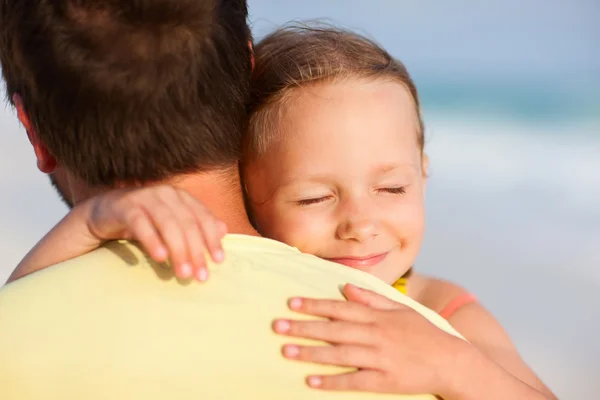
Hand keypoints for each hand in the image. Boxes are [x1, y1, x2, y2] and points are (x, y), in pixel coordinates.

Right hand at [85, 185, 227, 280]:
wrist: (105, 213)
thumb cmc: (146, 221)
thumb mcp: (173, 224)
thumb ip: (196, 226)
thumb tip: (224, 231)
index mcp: (181, 197)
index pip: (202, 217)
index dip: (212, 239)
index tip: (218, 261)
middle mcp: (166, 194)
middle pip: (187, 223)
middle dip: (196, 251)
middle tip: (200, 276)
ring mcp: (145, 197)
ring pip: (167, 223)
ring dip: (178, 249)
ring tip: (183, 273)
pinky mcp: (124, 206)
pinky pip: (140, 223)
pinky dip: (152, 240)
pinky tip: (160, 257)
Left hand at [272, 284, 465, 395]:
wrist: (450, 361)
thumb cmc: (423, 333)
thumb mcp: (400, 309)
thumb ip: (372, 298)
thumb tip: (346, 287)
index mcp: (378, 317)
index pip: (340, 308)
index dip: (314, 305)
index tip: (291, 303)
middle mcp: (375, 335)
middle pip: (334, 330)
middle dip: (304, 327)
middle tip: (278, 326)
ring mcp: (379, 359)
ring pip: (339, 355)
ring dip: (311, 353)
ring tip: (286, 351)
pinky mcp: (383, 381)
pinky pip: (353, 382)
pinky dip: (332, 382)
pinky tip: (311, 381)